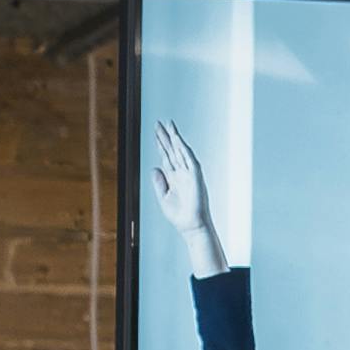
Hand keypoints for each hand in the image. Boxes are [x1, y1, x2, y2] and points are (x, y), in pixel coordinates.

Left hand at [148, 122, 228, 275]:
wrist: (190, 226)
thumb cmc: (179, 215)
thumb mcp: (163, 197)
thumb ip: (159, 182)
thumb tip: (154, 168)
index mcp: (173, 177)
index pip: (166, 156)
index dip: (160, 144)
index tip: (156, 132)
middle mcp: (181, 172)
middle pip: (172, 150)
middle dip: (166, 137)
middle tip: (159, 123)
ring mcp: (189, 173)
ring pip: (181, 152)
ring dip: (175, 139)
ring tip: (169, 126)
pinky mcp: (195, 177)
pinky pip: (190, 160)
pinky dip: (184, 150)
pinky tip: (178, 141)